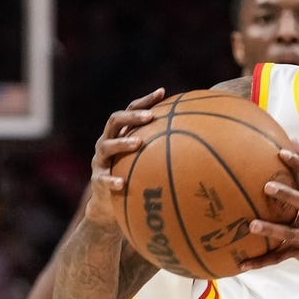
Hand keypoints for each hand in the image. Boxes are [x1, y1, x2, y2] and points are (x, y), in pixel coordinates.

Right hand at [84, 88, 163, 227]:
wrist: (108, 205)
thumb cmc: (133, 178)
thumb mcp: (146, 161)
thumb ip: (163, 149)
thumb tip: (200, 140)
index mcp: (120, 134)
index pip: (130, 110)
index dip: (145, 101)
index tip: (162, 92)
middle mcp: (107, 142)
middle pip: (115, 121)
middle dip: (132, 117)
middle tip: (150, 116)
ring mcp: (100, 160)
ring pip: (107, 146)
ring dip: (123, 143)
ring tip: (138, 143)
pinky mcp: (97, 180)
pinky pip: (103, 179)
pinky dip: (112, 180)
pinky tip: (122, 183)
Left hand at [241, 145, 298, 273]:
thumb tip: (292, 140)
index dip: (298, 164)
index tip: (282, 152)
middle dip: (287, 195)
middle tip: (267, 187)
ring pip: (289, 232)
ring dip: (271, 229)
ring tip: (252, 226)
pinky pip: (279, 258)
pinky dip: (261, 261)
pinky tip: (242, 263)